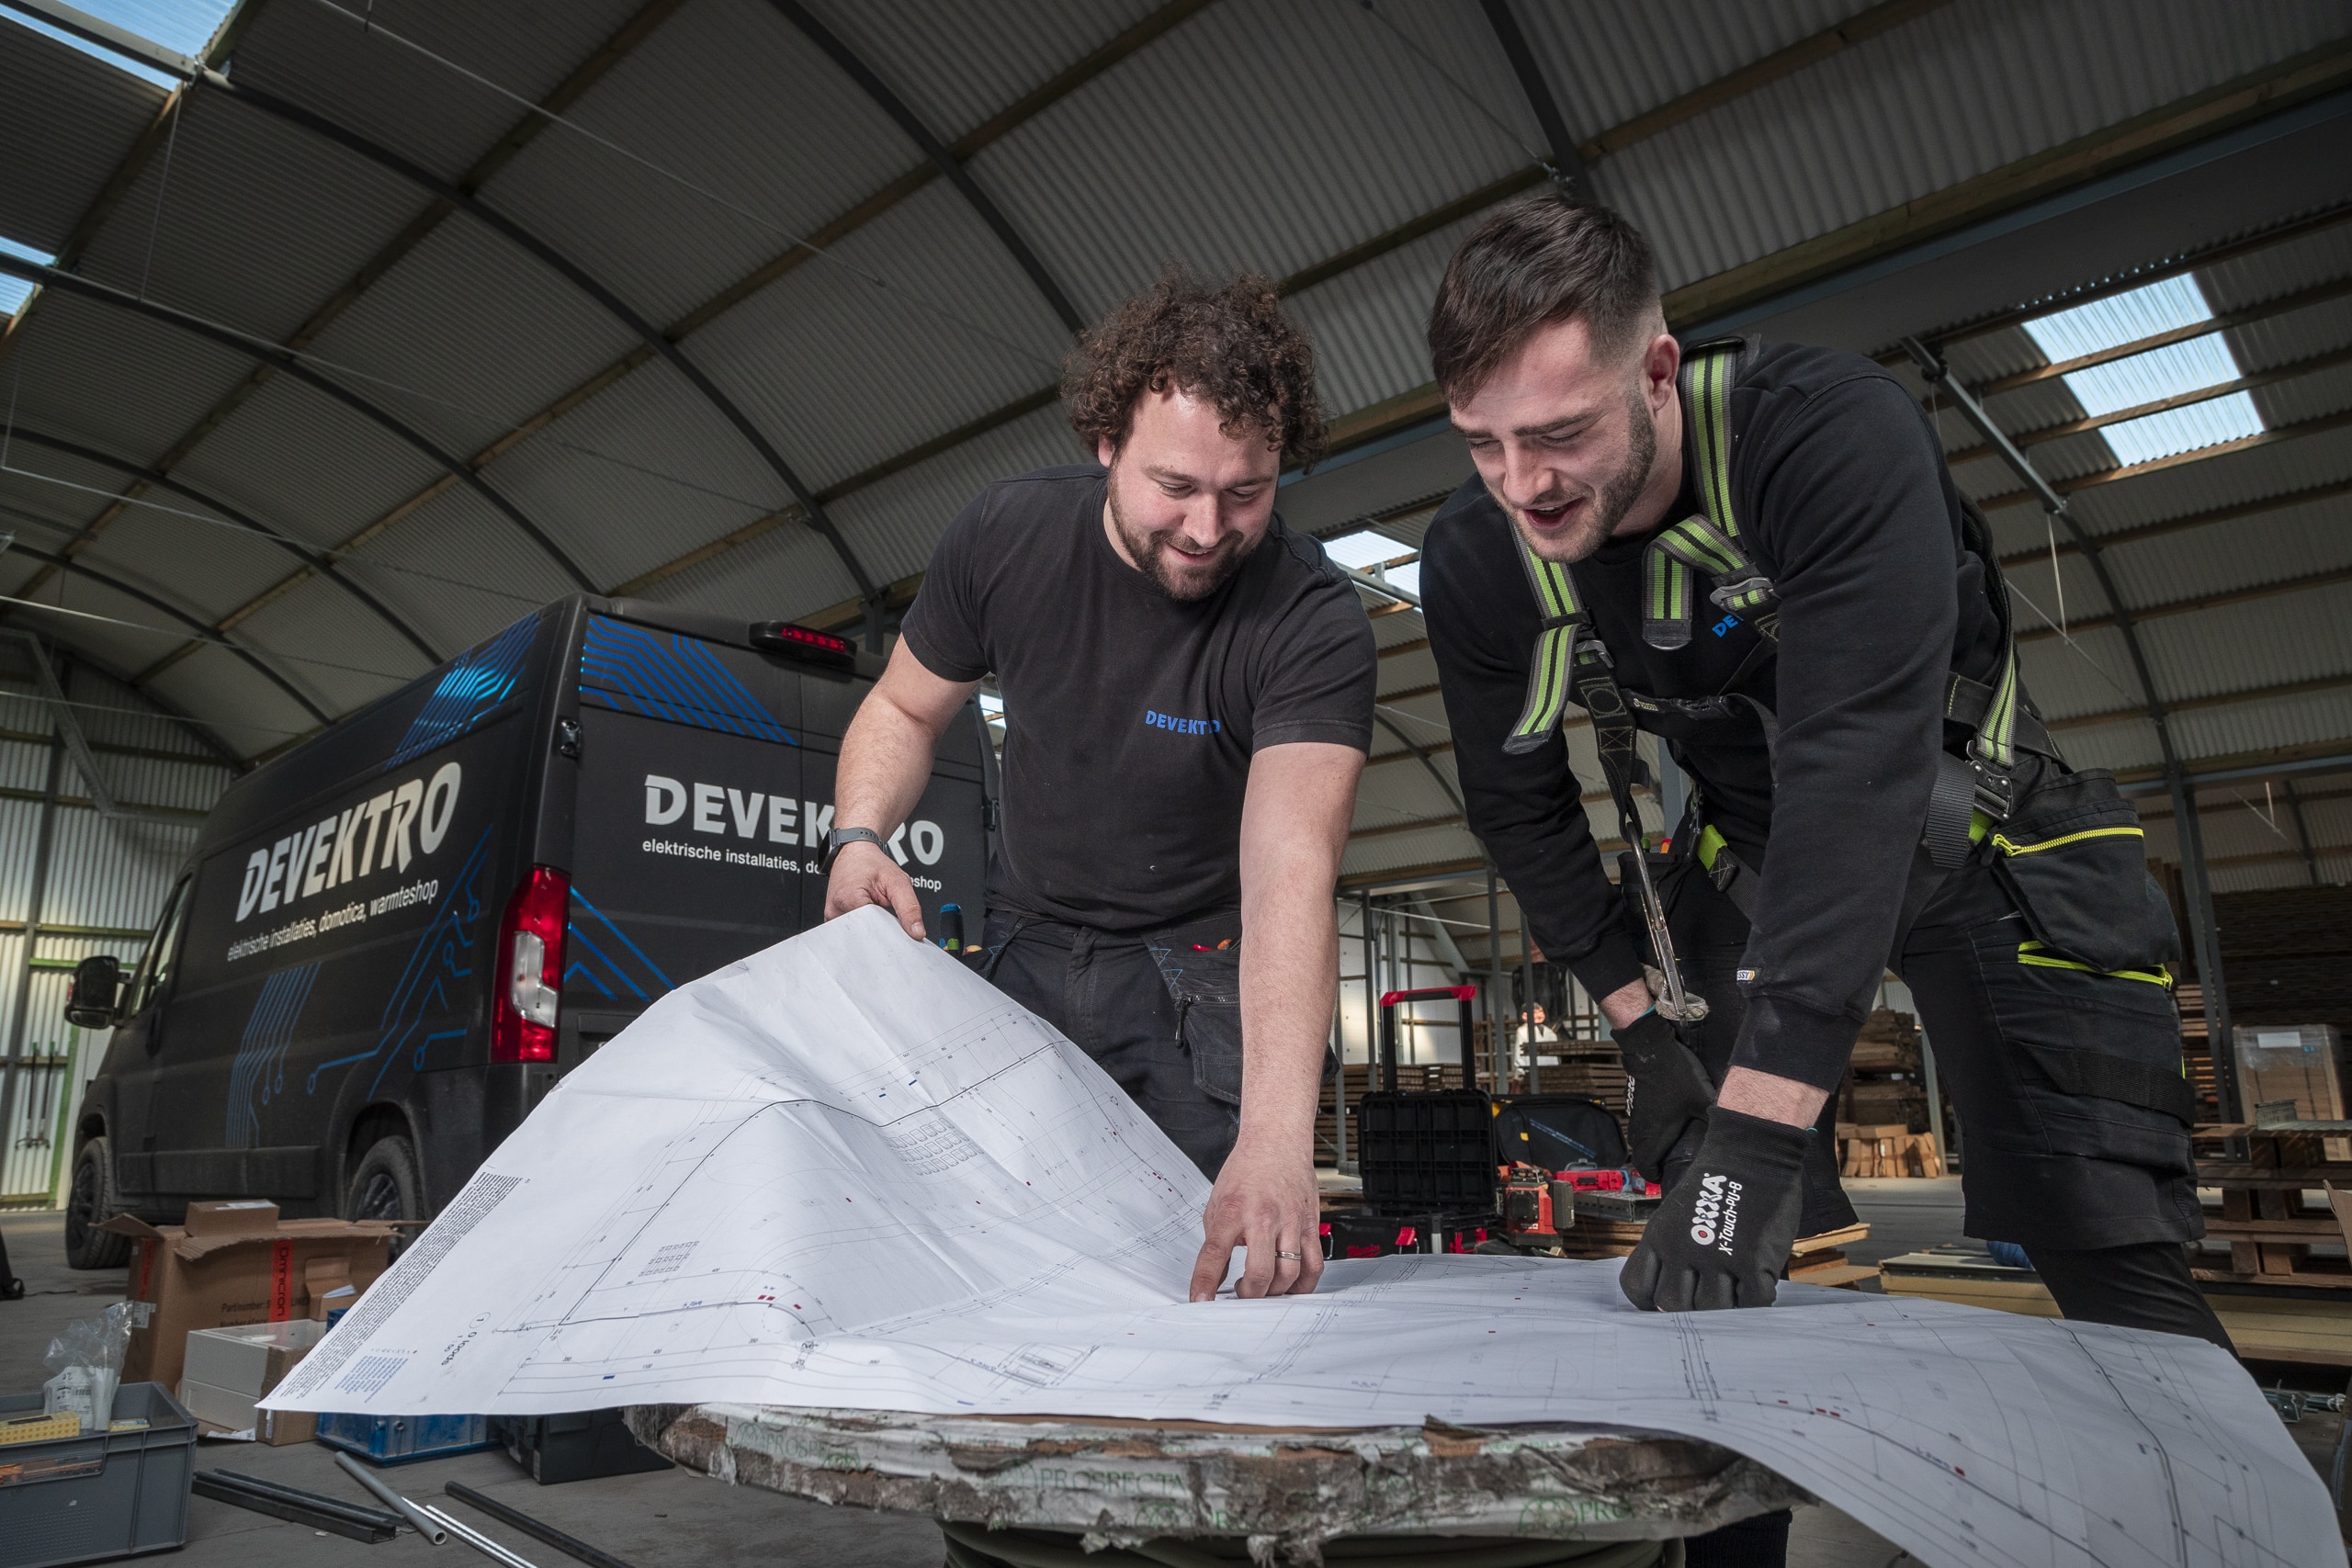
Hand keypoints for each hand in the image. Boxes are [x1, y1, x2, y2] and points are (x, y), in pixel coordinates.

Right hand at [821, 840, 924, 939]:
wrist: (855, 853)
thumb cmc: (871, 864)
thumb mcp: (897, 881)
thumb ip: (909, 907)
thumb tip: (917, 932)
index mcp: (848, 900)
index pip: (872, 932)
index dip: (889, 934)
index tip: (898, 929)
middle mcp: (835, 911)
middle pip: (863, 937)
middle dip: (880, 935)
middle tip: (888, 919)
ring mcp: (832, 917)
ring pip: (856, 937)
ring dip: (871, 932)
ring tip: (877, 916)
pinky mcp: (833, 920)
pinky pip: (851, 933)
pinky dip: (863, 929)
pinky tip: (869, 919)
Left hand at [1188, 1129, 1321, 1301]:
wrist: (1277, 1140)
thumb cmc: (1246, 1168)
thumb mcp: (1217, 1202)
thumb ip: (1215, 1242)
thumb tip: (1215, 1277)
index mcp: (1233, 1211)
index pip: (1214, 1254)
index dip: (1204, 1283)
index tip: (1200, 1302)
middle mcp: (1262, 1217)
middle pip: (1260, 1273)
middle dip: (1249, 1294)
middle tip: (1242, 1293)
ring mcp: (1290, 1221)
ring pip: (1289, 1273)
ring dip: (1275, 1292)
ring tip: (1265, 1288)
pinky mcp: (1310, 1224)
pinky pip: (1314, 1264)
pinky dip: (1303, 1284)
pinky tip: (1291, 1285)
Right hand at [1614, 1010, 1715, 1183]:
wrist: (1651, 1049)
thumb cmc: (1675, 1076)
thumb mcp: (1702, 1099)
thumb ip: (1714, 1118)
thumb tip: (1729, 1133)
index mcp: (1656, 1134)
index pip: (1646, 1167)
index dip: (1656, 1177)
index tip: (1668, 1176)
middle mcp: (1642, 1129)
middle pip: (1642, 1156)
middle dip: (1656, 1163)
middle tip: (1672, 1163)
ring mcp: (1637, 1115)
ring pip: (1640, 1141)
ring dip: (1652, 1147)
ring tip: (1670, 1146)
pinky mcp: (1637, 1103)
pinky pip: (1641, 1127)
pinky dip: (1650, 1132)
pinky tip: (1667, 1124)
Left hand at [1620, 1106, 1808, 1310]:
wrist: (1751, 1152)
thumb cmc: (1716, 1182)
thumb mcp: (1675, 1213)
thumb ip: (1668, 1250)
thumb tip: (1669, 1295)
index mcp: (1659, 1237)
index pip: (1637, 1287)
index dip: (1649, 1302)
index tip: (1664, 1303)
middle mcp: (1682, 1251)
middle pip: (1671, 1305)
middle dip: (1687, 1309)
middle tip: (1705, 1298)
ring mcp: (1717, 1258)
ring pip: (1710, 1309)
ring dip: (1724, 1307)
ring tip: (1734, 1289)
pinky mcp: (1752, 1262)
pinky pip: (1751, 1303)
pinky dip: (1755, 1300)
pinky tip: (1757, 1283)